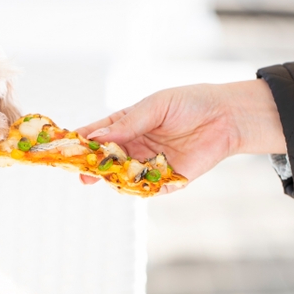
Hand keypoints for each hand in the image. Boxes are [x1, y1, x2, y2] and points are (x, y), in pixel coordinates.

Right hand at [76, 80, 285, 192]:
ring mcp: (149, 164)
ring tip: (105, 178)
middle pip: (106, 159)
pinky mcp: (168, 179)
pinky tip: (131, 185)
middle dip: (92, 166)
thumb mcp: (154, 107)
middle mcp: (134, 146)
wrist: (227, 116)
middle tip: (82, 173)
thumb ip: (126, 124)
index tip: (67, 148)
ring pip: (122, 176)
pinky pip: (148, 189)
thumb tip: (95, 137)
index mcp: (127, 124)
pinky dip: (138, 189)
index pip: (98, 134)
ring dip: (112, 179)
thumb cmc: (189, 103)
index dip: (82, 141)